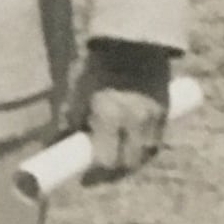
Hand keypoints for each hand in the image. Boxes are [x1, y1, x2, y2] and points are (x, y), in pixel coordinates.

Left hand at [79, 40, 171, 183]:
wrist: (135, 43)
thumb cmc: (99, 67)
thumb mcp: (80, 92)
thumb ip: (72, 120)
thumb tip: (56, 144)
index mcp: (110, 115)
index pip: (105, 160)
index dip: (94, 176)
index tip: (84, 180)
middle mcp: (135, 121)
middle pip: (126, 165)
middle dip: (111, 175)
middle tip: (97, 175)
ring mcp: (154, 119)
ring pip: (144, 156)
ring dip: (129, 165)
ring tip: (114, 165)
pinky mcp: (166, 114)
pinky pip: (156, 144)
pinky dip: (143, 153)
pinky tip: (132, 153)